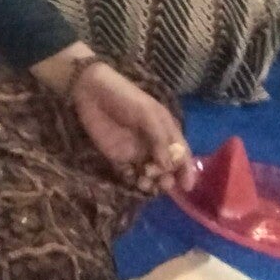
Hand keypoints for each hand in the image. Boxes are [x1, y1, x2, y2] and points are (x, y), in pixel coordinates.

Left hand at [72, 59, 192, 192]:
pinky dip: (132, 180)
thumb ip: (159, 139)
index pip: (181, 154)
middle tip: (162, 183)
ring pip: (149, 174)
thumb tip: (168, 166)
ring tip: (144, 182)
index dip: (186, 170)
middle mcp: (154, 144)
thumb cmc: (125, 98)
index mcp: (166, 131)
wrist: (92, 93)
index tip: (186, 186)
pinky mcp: (118, 157)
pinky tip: (129, 177)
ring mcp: (136, 152)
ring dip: (150, 182)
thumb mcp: (147, 114)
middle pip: (167, 168)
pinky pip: (129, 175)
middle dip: (167, 179)